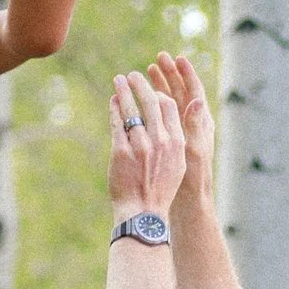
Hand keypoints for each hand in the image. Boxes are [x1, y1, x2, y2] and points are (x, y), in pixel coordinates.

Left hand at [108, 72, 186, 217]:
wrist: (143, 212)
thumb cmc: (160, 190)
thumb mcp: (177, 165)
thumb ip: (175, 141)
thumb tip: (171, 124)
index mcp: (177, 143)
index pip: (170, 108)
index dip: (159, 95)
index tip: (152, 90)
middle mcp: (160, 141)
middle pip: (150, 103)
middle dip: (141, 85)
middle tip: (133, 76)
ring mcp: (140, 146)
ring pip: (131, 109)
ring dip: (124, 91)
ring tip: (119, 80)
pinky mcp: (121, 151)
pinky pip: (117, 123)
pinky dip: (114, 109)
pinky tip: (112, 101)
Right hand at [147, 48, 215, 193]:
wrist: (187, 199)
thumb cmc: (192, 178)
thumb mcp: (193, 151)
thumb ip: (194, 125)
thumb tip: (197, 100)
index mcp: (201, 124)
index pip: (195, 91)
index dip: (187, 74)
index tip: (178, 58)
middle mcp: (191, 125)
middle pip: (180, 92)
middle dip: (169, 75)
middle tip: (157, 59)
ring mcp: (178, 132)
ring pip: (168, 103)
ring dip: (158, 86)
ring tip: (145, 73)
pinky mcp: (167, 141)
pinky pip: (158, 117)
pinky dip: (149, 105)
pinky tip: (137, 99)